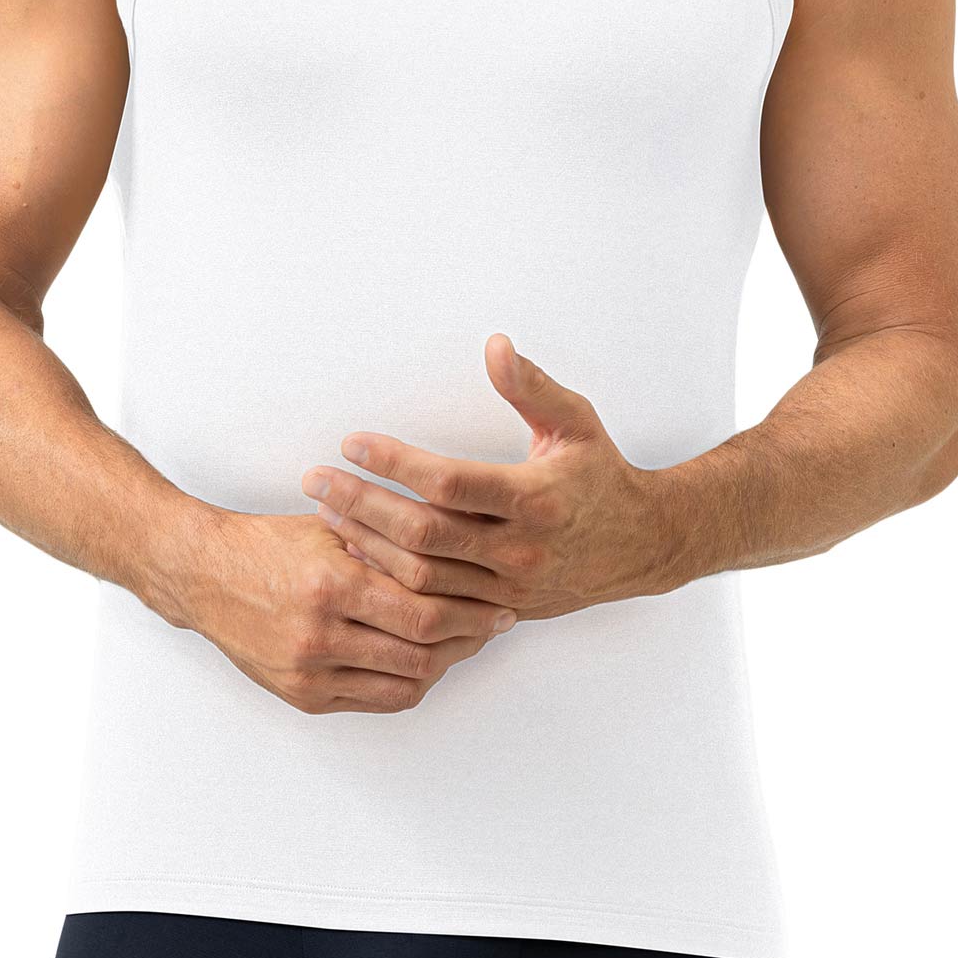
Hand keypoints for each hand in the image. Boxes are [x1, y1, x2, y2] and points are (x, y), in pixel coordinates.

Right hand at [177, 504, 516, 714]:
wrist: (204, 575)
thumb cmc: (270, 544)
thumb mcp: (331, 530)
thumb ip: (389, 546)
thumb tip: (460, 554)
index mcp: (332, 584)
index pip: (424, 611)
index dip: (471, 613)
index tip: (499, 605)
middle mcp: (320, 634)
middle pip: (420, 652)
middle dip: (467, 640)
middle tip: (493, 625)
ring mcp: (309, 672)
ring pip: (403, 684)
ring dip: (442, 666)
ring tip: (462, 643)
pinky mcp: (302, 697)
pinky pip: (374, 701)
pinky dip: (407, 683)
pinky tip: (422, 661)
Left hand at [300, 335, 660, 621]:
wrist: (641, 546)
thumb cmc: (602, 475)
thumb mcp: (575, 422)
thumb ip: (530, 386)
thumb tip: (496, 345)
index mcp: (536, 499)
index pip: (450, 483)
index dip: (396, 463)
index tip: (352, 442)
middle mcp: (520, 549)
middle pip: (424, 534)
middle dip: (362, 504)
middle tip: (317, 479)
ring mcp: (508, 588)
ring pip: (423, 577)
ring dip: (368, 544)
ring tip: (327, 512)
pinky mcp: (499, 612)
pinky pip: (434, 604)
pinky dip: (391, 580)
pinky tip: (359, 553)